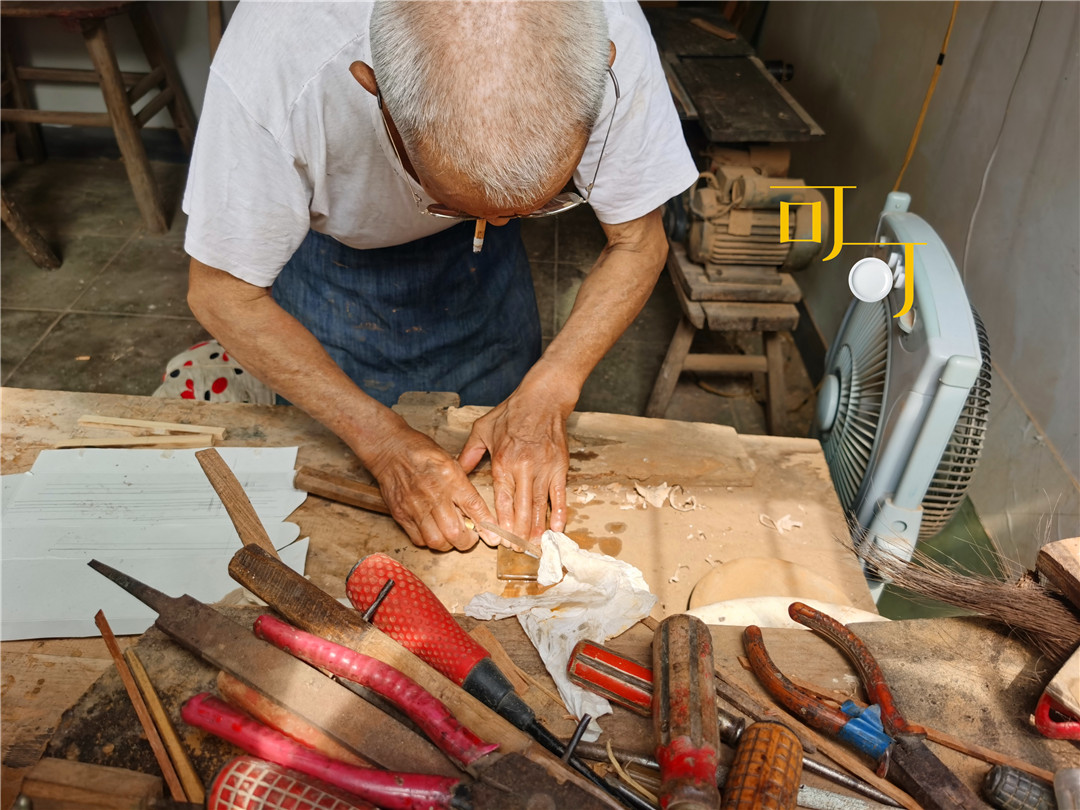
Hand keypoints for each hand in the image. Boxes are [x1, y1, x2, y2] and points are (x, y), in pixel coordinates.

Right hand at [362, 420, 493, 551]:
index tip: (493, 538)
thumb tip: (477, 512)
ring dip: (448, 543)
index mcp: (451, 478)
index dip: (486, 526)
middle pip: (454, 532)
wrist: (390, 449)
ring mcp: (415, 507)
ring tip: (451, 536)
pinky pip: (418, 539)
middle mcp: (434, 495)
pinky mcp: (401, 515)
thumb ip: (463, 487)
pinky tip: (433, 531)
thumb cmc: (422, 453)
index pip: (474, 506)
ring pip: (436, 541)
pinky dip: (429, 541)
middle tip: (469, 537)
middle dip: (466, 541)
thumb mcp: (451, 462)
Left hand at [458, 375, 574, 541]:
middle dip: (518, 531)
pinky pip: (559, 494)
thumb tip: (457, 471)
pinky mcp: (560, 466)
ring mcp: (544, 468)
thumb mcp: (482, 428)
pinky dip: (559, 512)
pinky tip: (557, 527)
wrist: (543, 398)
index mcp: (503, 460)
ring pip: (539, 504)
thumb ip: (469, 453)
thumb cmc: (511, 412)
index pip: (501, 499)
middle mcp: (524, 467)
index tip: (498, 539)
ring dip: (537, 527)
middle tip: (516, 549)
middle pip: (521, 507)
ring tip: (533, 545)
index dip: (501, 521)